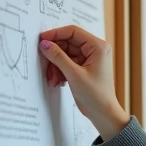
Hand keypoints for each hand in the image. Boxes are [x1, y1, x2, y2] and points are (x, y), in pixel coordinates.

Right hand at [38, 25, 128, 140]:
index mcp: (98, 47)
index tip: (42, 40)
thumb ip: (58, 57)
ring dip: (56, 66)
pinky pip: (67, 63)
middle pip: (67, 43)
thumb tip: (45, 44)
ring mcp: (89, 59)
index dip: (56, 34)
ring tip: (53, 79)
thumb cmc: (96, 95)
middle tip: (44, 64)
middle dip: (55, 55)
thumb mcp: (74, 74)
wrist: (103, 113)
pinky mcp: (83, 68)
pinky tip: (57, 82)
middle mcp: (94, 50)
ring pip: (65, 55)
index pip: (73, 32)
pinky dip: (60, 71)